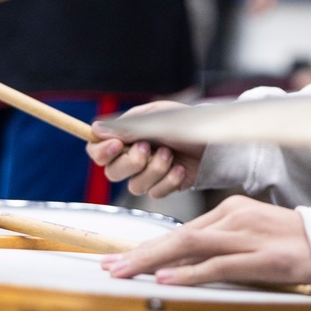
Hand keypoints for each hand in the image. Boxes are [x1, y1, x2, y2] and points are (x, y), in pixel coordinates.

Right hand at [87, 101, 205, 198]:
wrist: (214, 139)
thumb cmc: (186, 122)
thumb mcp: (155, 117)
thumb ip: (126, 127)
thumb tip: (95, 130)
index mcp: (126, 137)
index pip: (97, 151)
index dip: (101, 151)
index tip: (116, 145)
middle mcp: (133, 158)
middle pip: (112, 173)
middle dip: (131, 162)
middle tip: (148, 148)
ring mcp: (148, 174)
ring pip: (134, 186)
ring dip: (153, 170)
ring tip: (170, 155)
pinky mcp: (164, 187)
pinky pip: (155, 194)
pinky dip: (168, 182)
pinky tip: (180, 169)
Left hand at [102, 195, 310, 286]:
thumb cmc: (290, 244)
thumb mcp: (249, 238)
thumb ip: (218, 247)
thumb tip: (179, 266)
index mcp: (230, 210)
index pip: (180, 229)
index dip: (147, 246)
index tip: (120, 258)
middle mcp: (233, 218)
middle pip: (178, 235)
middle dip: (140, 253)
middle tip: (109, 266)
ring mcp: (246, 237)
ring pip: (190, 245)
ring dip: (153, 261)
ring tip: (126, 273)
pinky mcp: (260, 258)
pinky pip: (218, 265)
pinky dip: (190, 273)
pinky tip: (167, 280)